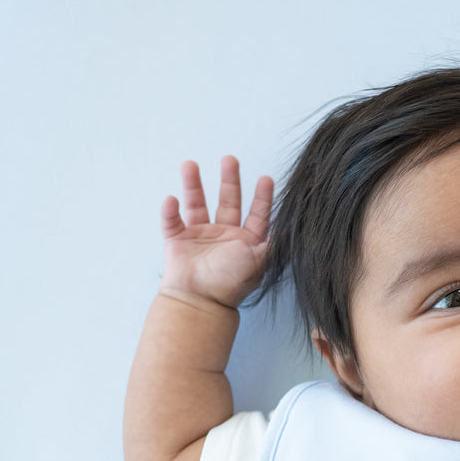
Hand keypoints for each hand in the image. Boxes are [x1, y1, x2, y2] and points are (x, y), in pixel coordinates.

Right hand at [159, 157, 273, 308]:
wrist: (201, 301)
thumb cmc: (231, 282)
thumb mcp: (260, 259)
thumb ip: (273, 242)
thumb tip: (290, 226)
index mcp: (245, 243)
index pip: (257, 215)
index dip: (263, 198)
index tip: (266, 179)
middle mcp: (224, 238)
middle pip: (228, 202)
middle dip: (230, 180)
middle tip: (230, 159)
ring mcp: (200, 239)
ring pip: (197, 204)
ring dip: (194, 185)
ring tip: (191, 164)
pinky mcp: (178, 243)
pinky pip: (172, 221)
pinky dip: (170, 211)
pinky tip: (172, 199)